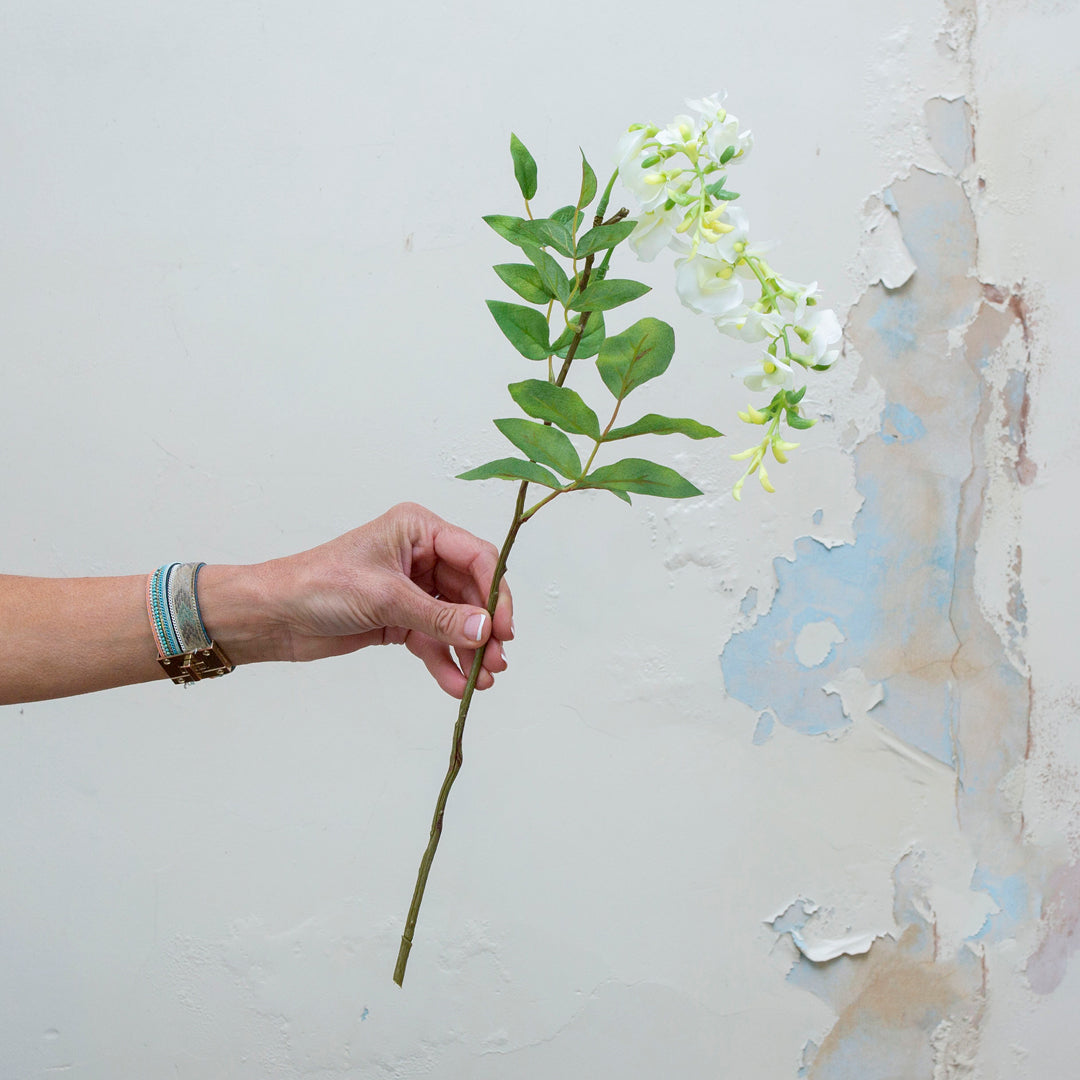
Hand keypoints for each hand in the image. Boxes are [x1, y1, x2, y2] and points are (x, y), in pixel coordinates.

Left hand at [251, 503, 512, 696]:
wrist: (274, 616)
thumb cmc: (317, 584)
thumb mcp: (384, 598)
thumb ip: (438, 616)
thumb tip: (484, 630)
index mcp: (418, 530)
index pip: (475, 556)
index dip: (494, 592)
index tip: (503, 627)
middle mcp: (420, 556)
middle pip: (470, 592)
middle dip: (484, 628)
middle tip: (497, 659)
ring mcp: (412, 589)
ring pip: (455, 620)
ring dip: (469, 649)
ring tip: (482, 680)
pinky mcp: (400, 619)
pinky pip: (433, 640)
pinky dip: (445, 662)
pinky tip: (456, 683)